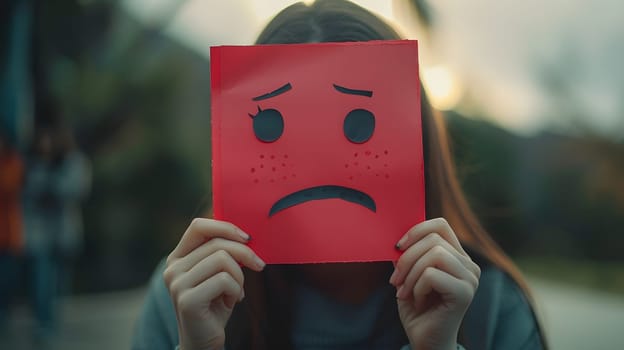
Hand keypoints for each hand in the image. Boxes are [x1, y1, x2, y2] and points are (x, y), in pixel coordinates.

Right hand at [163, 218, 265, 349]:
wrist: (204, 340)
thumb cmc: (215, 305)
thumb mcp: (218, 273)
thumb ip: (222, 253)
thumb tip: (245, 235)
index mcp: (178, 258)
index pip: (198, 226)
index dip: (225, 227)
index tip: (247, 238)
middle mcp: (172, 268)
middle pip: (217, 244)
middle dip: (245, 253)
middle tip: (259, 265)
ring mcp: (177, 284)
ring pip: (223, 260)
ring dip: (240, 276)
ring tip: (236, 290)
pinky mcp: (187, 300)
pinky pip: (224, 280)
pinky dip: (236, 290)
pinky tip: (231, 301)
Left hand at [389, 218, 479, 349]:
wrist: (425, 341)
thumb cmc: (417, 309)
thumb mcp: (407, 275)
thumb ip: (407, 254)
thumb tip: (395, 236)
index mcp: (457, 257)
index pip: (441, 225)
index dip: (416, 230)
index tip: (397, 246)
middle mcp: (468, 265)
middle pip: (433, 239)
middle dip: (406, 258)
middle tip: (395, 280)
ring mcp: (470, 278)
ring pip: (434, 254)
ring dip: (410, 274)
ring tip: (404, 292)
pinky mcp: (465, 292)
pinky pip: (431, 275)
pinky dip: (416, 287)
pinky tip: (417, 301)